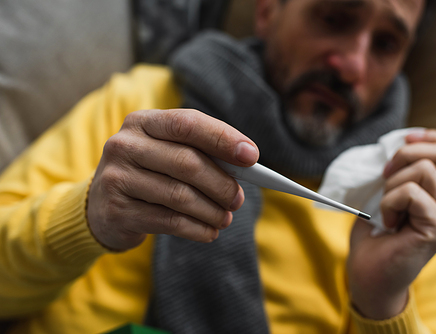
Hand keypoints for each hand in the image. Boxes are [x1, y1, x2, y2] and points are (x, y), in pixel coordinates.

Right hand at [87, 109, 258, 250]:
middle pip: (187, 162)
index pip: (188, 123)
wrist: (100, 207)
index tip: (252, 156)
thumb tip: (245, 164)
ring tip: (226, 218)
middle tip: (238, 199)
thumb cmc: (149, 174)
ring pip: (180, 195)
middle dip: (222, 184)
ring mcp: (117, 178)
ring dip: (212, 211)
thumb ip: (200, 153)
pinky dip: (198, 229)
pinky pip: (169, 221)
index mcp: (143, 122)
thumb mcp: (167, 154)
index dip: (222, 138)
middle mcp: (125, 145)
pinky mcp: (117, 211)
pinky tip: (210, 232)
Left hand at [347, 129, 435, 319]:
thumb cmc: (374, 236)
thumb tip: (393, 145)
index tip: (403, 138)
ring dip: (392, 185)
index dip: (429, 137)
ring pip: (423, 170)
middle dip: (404, 154)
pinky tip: (388, 223)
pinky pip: (411, 193)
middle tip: (384, 177)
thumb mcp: (384, 194)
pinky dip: (389, 202)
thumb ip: (397, 172)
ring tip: (386, 210)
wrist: (369, 274)